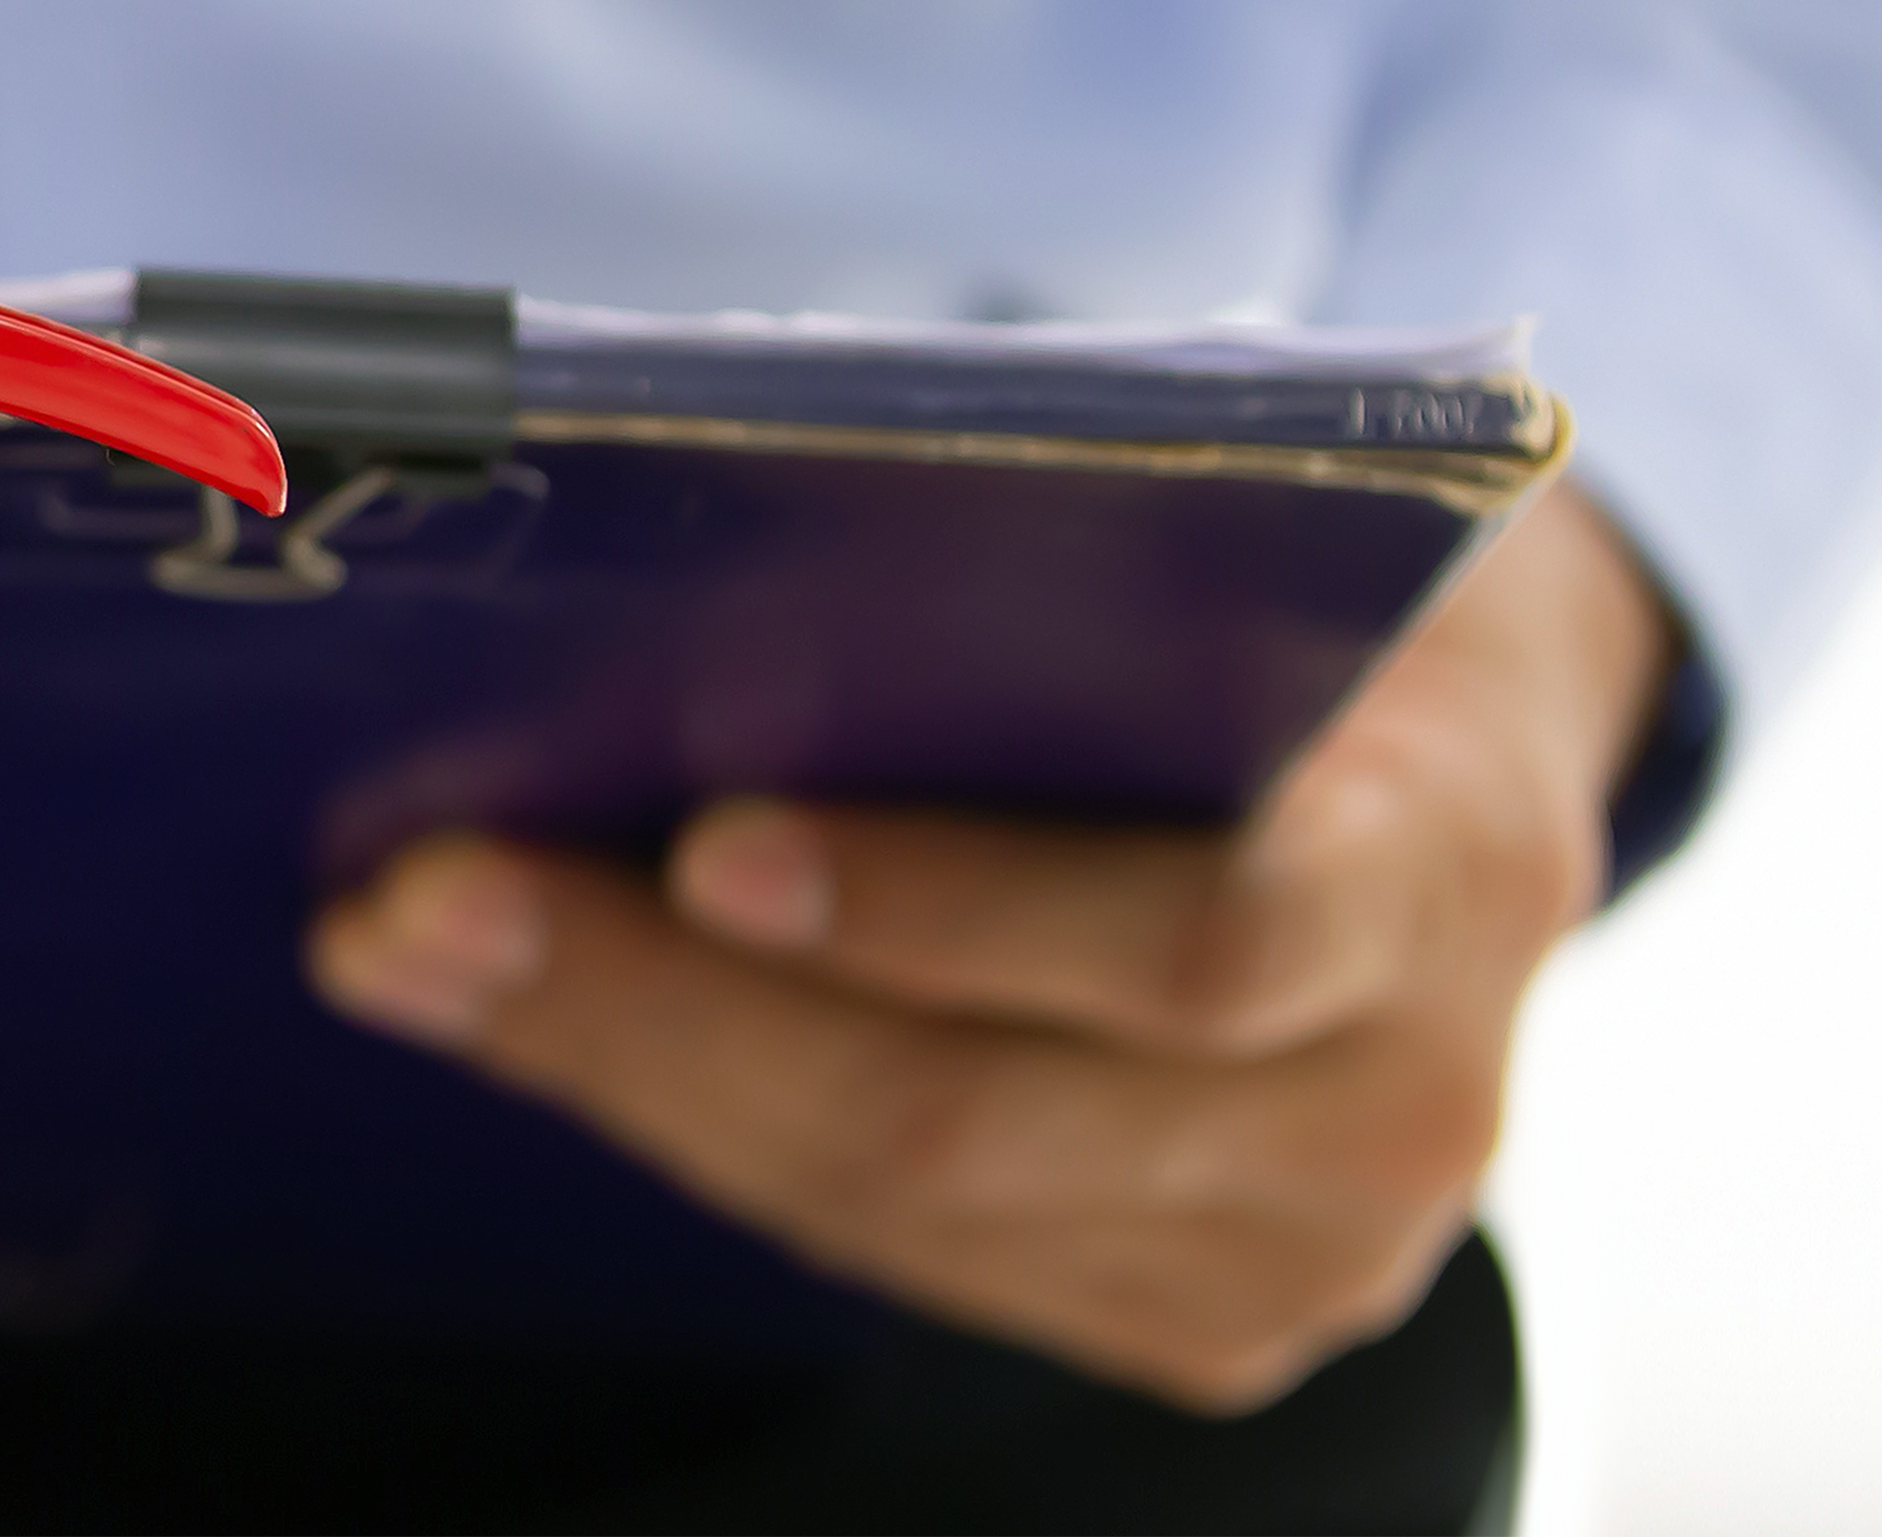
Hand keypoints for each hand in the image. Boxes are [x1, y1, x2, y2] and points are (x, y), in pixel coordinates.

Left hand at [311, 487, 1670, 1410]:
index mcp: (1449, 877)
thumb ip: (1032, 587)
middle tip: (426, 899)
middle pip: (977, 1111)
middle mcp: (1398, 1111)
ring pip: (900, 1204)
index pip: (1198, 940)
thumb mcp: (1238, 555)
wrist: (1465, 786)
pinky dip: (706, 1128)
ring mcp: (1298, 1258)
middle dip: (664, 1006)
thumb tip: (654, 586)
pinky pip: (903, 1253)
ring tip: (416, 954)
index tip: (702, 838)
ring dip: (626, 1073)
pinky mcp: (1196, 1326)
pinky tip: (546, 1026)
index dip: (941, 905)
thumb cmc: (1292, 612)